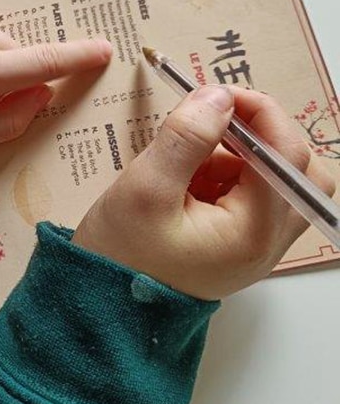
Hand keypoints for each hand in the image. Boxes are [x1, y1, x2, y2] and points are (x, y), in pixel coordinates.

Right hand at [73, 85, 335, 300]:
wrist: (102, 309)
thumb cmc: (120, 257)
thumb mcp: (145, 188)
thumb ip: (186, 138)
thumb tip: (219, 96)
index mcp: (252, 232)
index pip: (287, 154)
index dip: (259, 112)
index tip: (217, 94)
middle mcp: (266, 242)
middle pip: (301, 171)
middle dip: (263, 136)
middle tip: (220, 122)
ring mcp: (254, 245)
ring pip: (276, 180)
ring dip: (241, 155)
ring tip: (189, 159)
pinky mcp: (236, 243)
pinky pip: (250, 195)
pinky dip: (226, 174)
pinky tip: (186, 179)